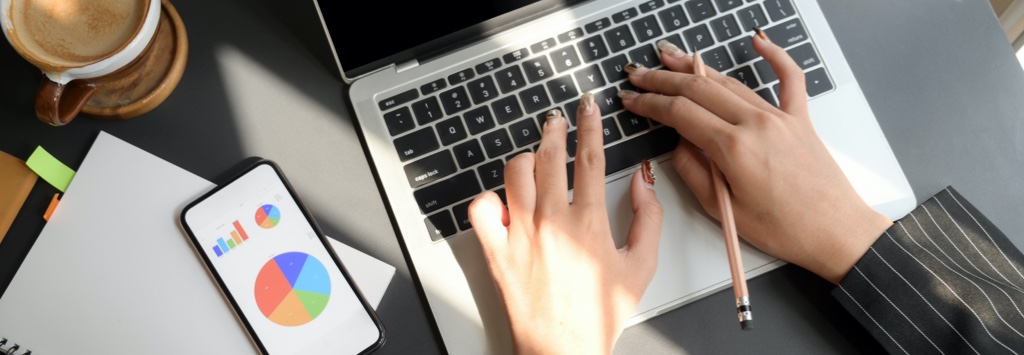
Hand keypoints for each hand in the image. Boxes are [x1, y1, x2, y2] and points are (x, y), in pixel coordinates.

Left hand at [468, 95, 662, 353]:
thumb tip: (643, 184)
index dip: (591, 126)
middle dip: (555, 129)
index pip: (590, 158)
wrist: (562, 348)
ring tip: (534, 159)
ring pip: (515, 173)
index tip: (589, 108)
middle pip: (550, 155)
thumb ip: (649, 219)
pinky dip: (490, 198)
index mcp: (589, 222)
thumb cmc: (599, 314)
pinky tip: (503, 200)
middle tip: (557, 120)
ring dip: (526, 159)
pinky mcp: (496, 250)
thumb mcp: (641, 266)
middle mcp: (553, 222)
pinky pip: (482, 208)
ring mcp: (520, 234)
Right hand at [619, 33, 891, 283]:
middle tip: (639, 74)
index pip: (679, 112)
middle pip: (699, 89)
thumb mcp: (723, 208)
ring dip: (697, 68)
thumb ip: (693, 171)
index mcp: (733, 148)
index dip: (650, 103)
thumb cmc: (784, 228)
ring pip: (730, 82)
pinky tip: (758, 42)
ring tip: (671, 58)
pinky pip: (788, 79)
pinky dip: (774, 56)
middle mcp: (756, 124)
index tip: (631, 99)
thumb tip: (678, 145)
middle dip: (663, 79)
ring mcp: (779, 117)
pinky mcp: (799, 119)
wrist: (835, 231)